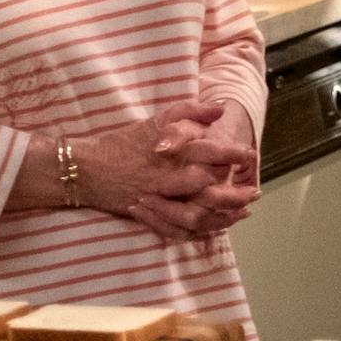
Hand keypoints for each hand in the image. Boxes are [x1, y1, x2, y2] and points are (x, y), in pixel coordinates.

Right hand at [25, 99, 258, 241]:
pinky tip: (216, 227)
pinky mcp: (150, 216)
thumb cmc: (123, 143)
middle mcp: (166, 178)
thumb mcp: (155, 119)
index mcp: (170, 152)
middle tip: (253, 191)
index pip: (210, 152)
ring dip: (223, 217)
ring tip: (241, 213)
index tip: (249, 156)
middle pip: (209, 190)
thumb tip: (220, 109)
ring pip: (197, 215)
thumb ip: (189, 111)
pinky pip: (180, 230)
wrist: (86, 169)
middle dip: (235, 193)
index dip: (234, 155)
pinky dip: (200, 231)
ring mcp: (158, 201)